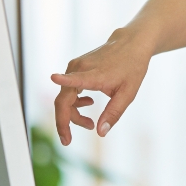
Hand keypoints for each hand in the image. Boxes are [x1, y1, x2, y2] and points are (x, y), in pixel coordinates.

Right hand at [51, 28, 153, 144]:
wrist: (131, 45)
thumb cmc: (131, 68)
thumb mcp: (128, 93)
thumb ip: (114, 113)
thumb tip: (100, 132)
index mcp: (95, 74)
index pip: (77, 77)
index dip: (64, 79)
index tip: (54, 77)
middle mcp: (80, 68)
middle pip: (63, 99)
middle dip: (63, 122)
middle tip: (67, 141)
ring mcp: (76, 66)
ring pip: (64, 97)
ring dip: (72, 113)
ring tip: (90, 124)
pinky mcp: (75, 66)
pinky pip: (67, 89)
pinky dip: (74, 102)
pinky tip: (88, 104)